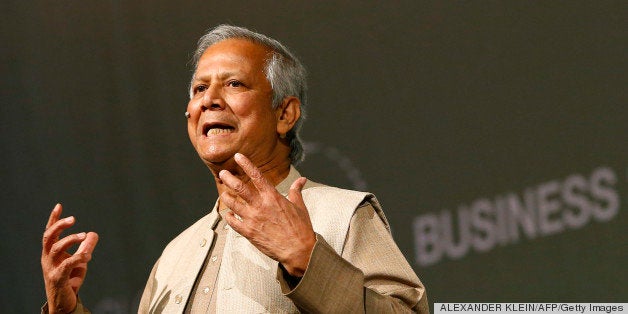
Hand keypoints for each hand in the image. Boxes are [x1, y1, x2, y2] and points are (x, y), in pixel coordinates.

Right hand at [41, 204, 98, 313]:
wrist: (63, 300)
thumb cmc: (69, 278)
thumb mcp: (80, 260)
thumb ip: (86, 247)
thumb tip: (93, 234)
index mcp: (51, 251)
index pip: (50, 232)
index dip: (53, 219)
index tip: (59, 205)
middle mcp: (48, 258)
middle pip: (48, 237)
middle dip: (59, 226)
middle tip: (73, 219)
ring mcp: (51, 268)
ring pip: (55, 248)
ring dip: (70, 240)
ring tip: (83, 235)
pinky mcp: (58, 277)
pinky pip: (66, 265)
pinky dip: (77, 257)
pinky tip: (88, 255)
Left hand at [219, 153, 315, 276]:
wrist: (298, 251)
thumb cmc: (301, 228)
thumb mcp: (300, 206)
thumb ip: (296, 191)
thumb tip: (302, 180)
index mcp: (273, 197)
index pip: (257, 176)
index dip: (246, 164)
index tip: (238, 156)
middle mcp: (260, 206)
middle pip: (239, 188)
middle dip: (229, 178)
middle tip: (223, 173)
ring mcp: (253, 219)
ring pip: (232, 204)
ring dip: (226, 197)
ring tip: (224, 193)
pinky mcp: (248, 233)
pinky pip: (233, 222)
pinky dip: (228, 217)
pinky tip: (228, 213)